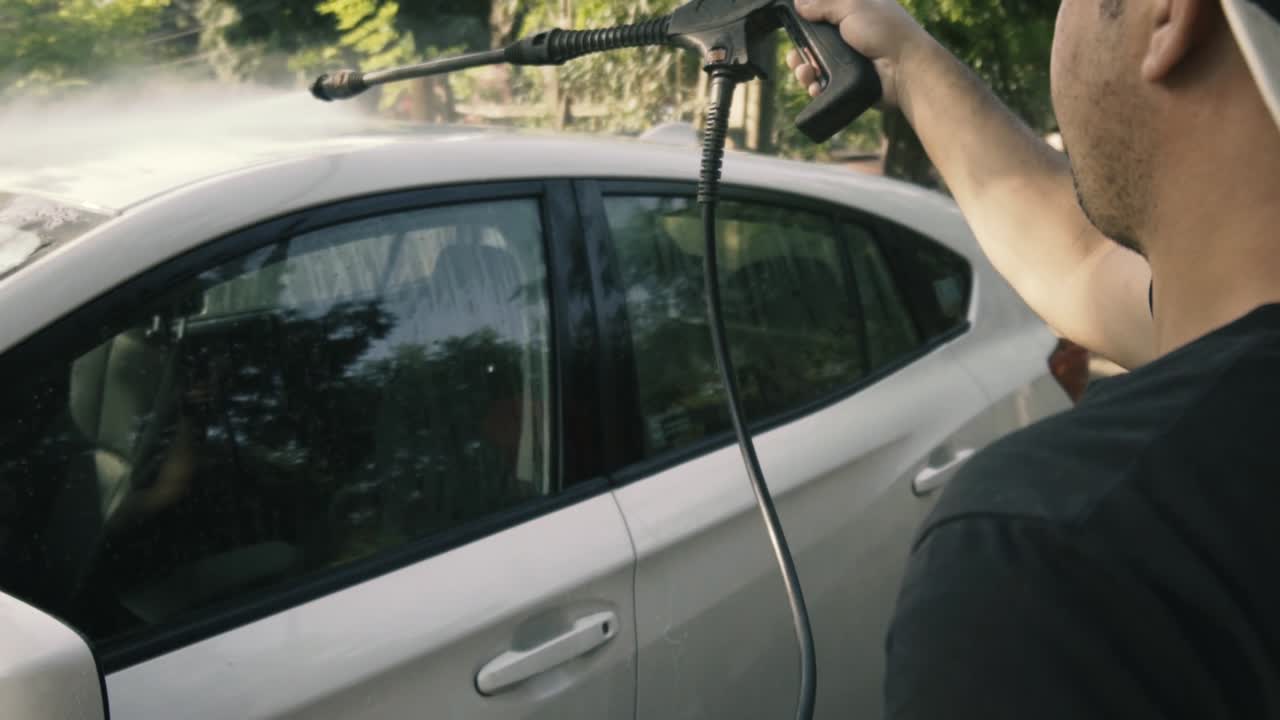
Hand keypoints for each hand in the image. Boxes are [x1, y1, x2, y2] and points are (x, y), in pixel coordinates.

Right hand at [787, 0, 930, 108]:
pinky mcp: (848, 82)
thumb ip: (824, 3)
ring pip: (814, 66)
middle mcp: (849, 35)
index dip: (805, 20)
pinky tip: (814, 86)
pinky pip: (824, 85)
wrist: (906, 70)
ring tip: (806, 74)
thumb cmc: (885, 31)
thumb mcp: (853, 5)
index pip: (821, 13)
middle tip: (796, 57)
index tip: (794, 26)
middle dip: (799, 51)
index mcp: (852, 12)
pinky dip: (815, 86)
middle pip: (812, 43)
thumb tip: (798, 3)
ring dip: (804, 70)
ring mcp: (848, 60)